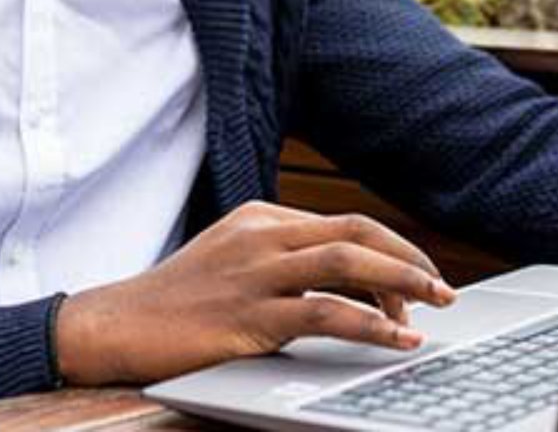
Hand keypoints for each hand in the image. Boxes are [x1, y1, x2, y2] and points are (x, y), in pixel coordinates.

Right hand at [54, 201, 456, 384]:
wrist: (114, 325)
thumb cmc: (175, 303)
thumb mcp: (231, 265)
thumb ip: (279, 264)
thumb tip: (342, 288)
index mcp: (261, 219)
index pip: (344, 226)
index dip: (390, 253)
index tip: (416, 282)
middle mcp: (262, 236)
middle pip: (355, 233)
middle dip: (408, 258)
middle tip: (443, 289)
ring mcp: (254, 273)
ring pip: (346, 263)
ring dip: (401, 283)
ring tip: (435, 307)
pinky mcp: (248, 314)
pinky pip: (324, 313)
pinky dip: (370, 324)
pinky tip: (396, 339)